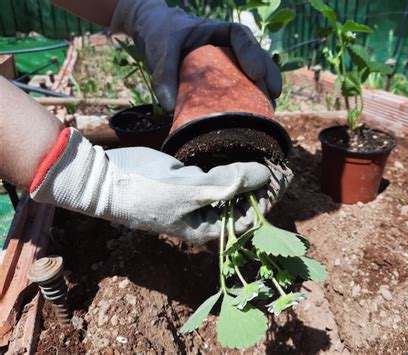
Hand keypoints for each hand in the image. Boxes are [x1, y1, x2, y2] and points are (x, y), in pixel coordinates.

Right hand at [30, 128, 289, 242]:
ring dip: (251, 174)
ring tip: (270, 157)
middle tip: (283, 165)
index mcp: (209, 229)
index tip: (284, 176)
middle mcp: (208, 216)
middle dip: (265, 186)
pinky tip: (246, 153)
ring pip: (234, 187)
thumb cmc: (148, 193)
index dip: (269, 198)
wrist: (108, 179)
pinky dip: (233, 166)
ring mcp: (199, 197)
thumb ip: (230, 184)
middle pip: (245, 203)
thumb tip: (265, 175)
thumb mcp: (192, 191)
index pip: (250, 218)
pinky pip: (219, 174)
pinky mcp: (192, 179)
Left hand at [110, 0, 281, 111]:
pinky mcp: (226, 82)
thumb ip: (163, 73)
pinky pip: (242, 90)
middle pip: (257, 57)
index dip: (251, 53)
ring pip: (255, 75)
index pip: (240, 36)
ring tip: (269, 108)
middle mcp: (230, 48)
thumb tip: (169, 106)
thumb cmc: (163, 36)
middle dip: (269, 75)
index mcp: (219, 31)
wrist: (157, 38)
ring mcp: (230, 65)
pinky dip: (251, 102)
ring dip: (264, 91)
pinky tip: (255, 117)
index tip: (255, 73)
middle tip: (273, 93)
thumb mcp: (162, 48)